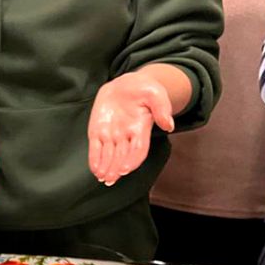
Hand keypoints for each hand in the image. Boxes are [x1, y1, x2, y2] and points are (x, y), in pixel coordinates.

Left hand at [87, 71, 174, 185]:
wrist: (126, 84)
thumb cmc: (143, 89)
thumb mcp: (155, 93)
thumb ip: (162, 108)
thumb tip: (169, 126)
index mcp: (141, 129)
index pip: (138, 149)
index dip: (132, 160)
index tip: (125, 169)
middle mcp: (126, 136)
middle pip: (122, 157)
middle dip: (116, 169)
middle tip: (110, 179)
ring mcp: (112, 135)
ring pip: (109, 156)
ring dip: (106, 168)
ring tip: (102, 177)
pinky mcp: (98, 131)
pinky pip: (96, 148)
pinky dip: (95, 159)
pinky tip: (95, 170)